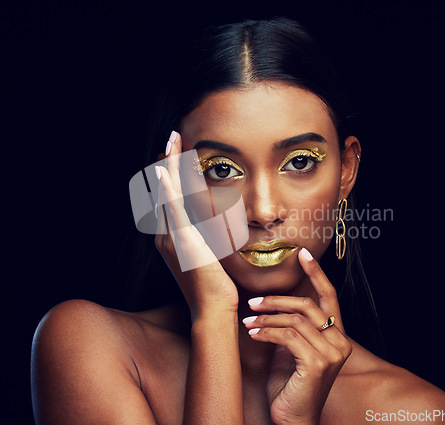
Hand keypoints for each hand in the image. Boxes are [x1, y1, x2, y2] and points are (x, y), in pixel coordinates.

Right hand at [155, 131, 238, 318]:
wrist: (213, 309)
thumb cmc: (215, 286)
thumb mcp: (209, 255)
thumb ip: (205, 236)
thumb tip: (216, 221)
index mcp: (171, 238)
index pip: (169, 197)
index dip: (172, 172)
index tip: (178, 152)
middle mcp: (165, 235)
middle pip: (164, 189)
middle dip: (168, 162)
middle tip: (173, 137)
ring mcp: (171, 238)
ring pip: (166, 194)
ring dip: (168, 166)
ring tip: (171, 141)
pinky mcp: (182, 242)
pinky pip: (172, 211)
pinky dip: (167, 190)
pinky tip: (164, 172)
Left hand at [243, 248, 351, 424]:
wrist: (291, 419)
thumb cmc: (289, 384)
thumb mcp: (290, 348)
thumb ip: (291, 326)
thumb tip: (271, 302)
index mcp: (336, 336)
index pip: (329, 297)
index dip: (316, 272)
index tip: (302, 253)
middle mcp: (340, 342)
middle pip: (307, 305)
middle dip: (276, 300)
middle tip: (252, 302)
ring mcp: (332, 353)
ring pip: (294, 319)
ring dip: (266, 318)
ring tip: (247, 322)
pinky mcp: (317, 363)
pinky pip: (288, 336)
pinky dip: (266, 332)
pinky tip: (253, 334)